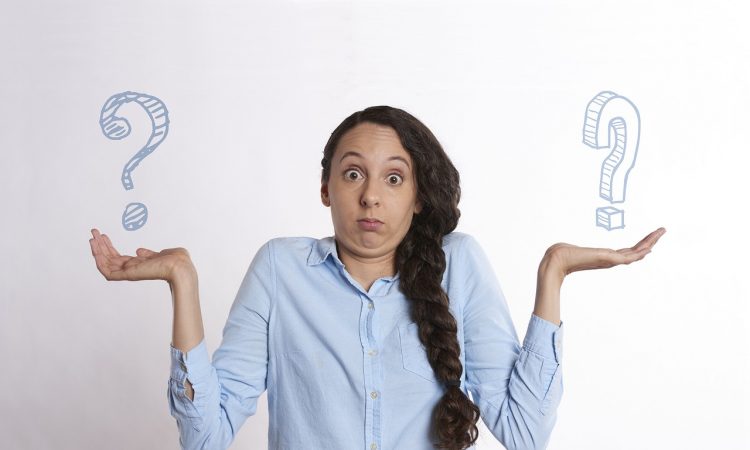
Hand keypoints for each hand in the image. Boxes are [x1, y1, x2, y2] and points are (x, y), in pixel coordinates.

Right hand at [89, 228, 192, 281]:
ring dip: (97, 251)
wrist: (180, 266)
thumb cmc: (177, 260)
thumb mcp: (160, 254)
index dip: (109, 247)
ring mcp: (129, 273)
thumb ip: (148, 253)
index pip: (118, 258)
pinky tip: (95, 248)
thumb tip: (138, 251)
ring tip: (91, 237)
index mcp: (139, 265)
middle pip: (110, 259)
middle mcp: (132, 269)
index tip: (103, 236)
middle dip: (100, 246)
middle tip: (93, 232)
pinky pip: (107, 272)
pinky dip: (99, 261)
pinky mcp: (128, 275)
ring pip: (106, 264)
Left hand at [545, 227, 666, 277]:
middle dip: (649, 241)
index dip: (639, 247)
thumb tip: (567, 249)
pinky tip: (649, 247)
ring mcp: (609, 261)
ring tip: (661, 232)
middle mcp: (609, 260)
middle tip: (662, 231)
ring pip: (636, 253)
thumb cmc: (562, 254)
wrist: (556, 260)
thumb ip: (576, 250)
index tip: (649, 242)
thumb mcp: (575, 250)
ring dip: (649, 242)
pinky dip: (640, 252)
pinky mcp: (607, 260)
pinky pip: (629, 257)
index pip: (626, 252)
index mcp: (604, 257)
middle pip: (635, 251)